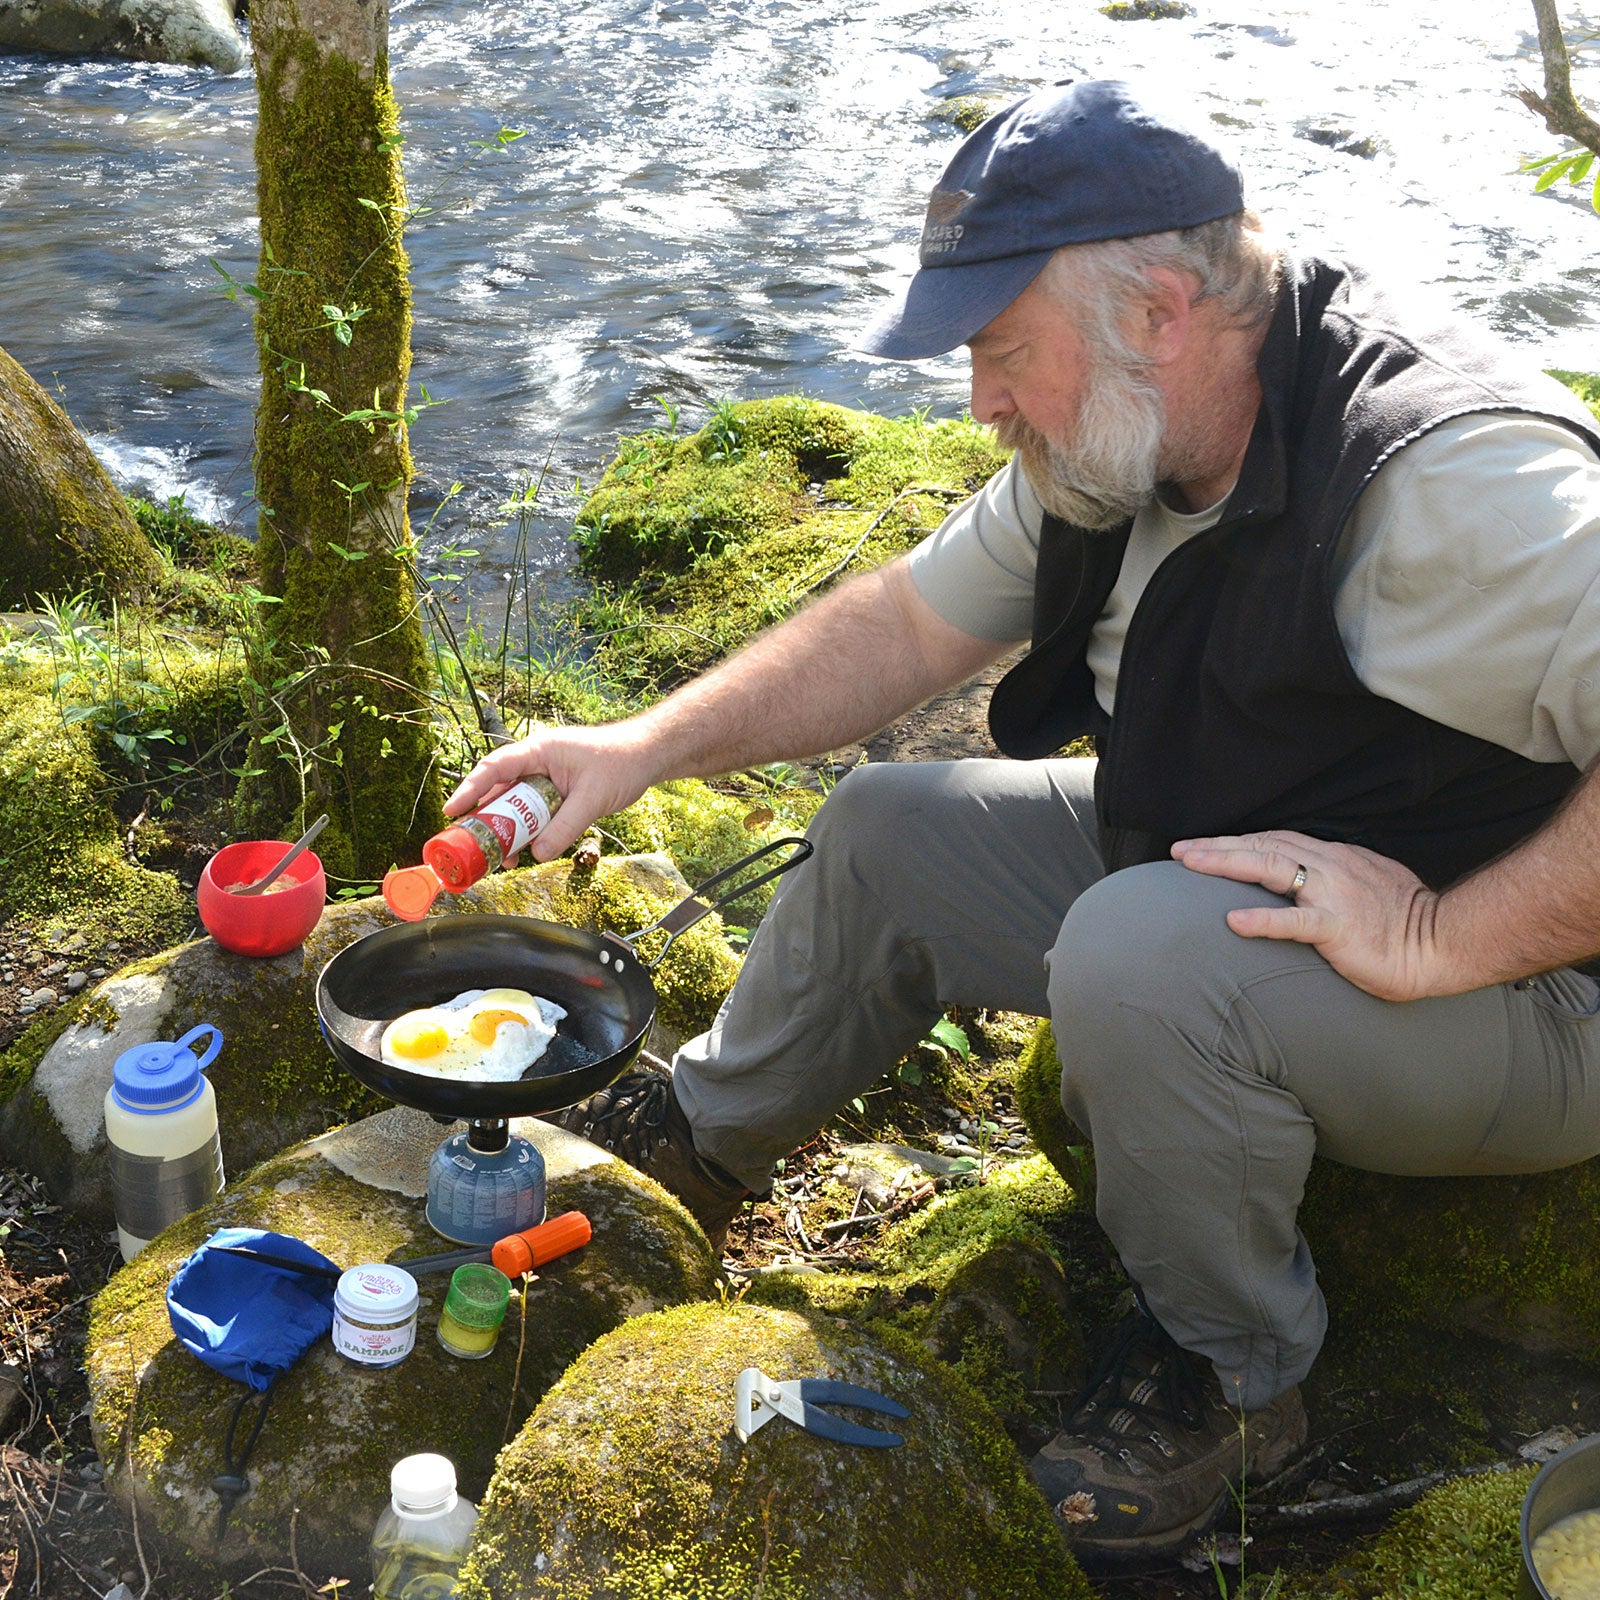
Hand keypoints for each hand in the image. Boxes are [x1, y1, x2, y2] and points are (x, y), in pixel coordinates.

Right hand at [444, 721, 659, 861]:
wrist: (647, 756)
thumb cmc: (621, 763)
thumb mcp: (592, 798)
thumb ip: (565, 827)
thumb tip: (537, 853)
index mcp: (540, 750)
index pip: (495, 768)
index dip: (470, 789)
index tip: (452, 811)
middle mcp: (537, 763)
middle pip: (501, 791)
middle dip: (488, 820)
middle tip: (475, 847)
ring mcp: (546, 778)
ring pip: (517, 806)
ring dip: (510, 831)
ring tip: (506, 859)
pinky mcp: (557, 793)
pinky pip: (535, 813)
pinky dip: (530, 831)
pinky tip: (527, 851)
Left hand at [1171, 830, 1444, 1001]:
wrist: (1443, 943)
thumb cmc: (1404, 922)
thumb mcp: (1364, 885)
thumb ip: (1331, 878)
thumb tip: (1299, 880)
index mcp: (1335, 858)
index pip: (1276, 840)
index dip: (1237, 841)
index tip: (1203, 845)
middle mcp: (1330, 867)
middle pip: (1263, 846)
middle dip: (1217, 846)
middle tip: (1179, 849)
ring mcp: (1334, 894)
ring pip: (1270, 867)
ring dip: (1225, 863)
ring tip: (1189, 864)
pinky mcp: (1340, 928)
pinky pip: (1296, 921)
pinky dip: (1263, 919)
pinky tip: (1233, 921)